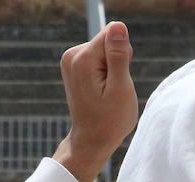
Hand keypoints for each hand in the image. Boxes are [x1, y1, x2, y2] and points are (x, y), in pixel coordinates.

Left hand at [52, 21, 137, 181]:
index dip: (124, 57)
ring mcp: (71, 60)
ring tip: (107, 92)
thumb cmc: (109, 121)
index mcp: (82, 59)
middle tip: (113, 90)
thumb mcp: (121, 89)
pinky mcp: (75, 64)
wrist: (92, 141)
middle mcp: (72, 55)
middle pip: (108, 41)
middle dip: (118, 63)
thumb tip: (118, 27)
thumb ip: (119, 56)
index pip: (113, 35)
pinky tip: (101, 90)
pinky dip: (106, 72)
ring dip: (113, 69)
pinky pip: (100, 58)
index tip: (117, 79)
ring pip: (105, 50)